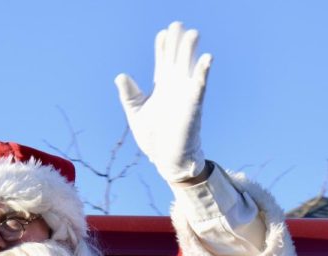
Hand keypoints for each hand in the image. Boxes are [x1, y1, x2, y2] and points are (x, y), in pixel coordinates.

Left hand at [115, 21, 210, 182]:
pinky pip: (200, 86)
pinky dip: (203, 72)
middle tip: (178, 24)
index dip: (163, 47)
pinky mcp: (193, 105)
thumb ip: (129, 94)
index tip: (163, 33)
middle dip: (177, 42)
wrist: (166, 159)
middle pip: (176, 59)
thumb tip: (120, 75)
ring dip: (190, 51)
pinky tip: (207, 58)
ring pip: (188, 67)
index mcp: (161, 87)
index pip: (162, 61)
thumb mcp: (135, 113)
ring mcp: (184, 95)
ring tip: (192, 33)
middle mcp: (174, 87)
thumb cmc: (154, 137)